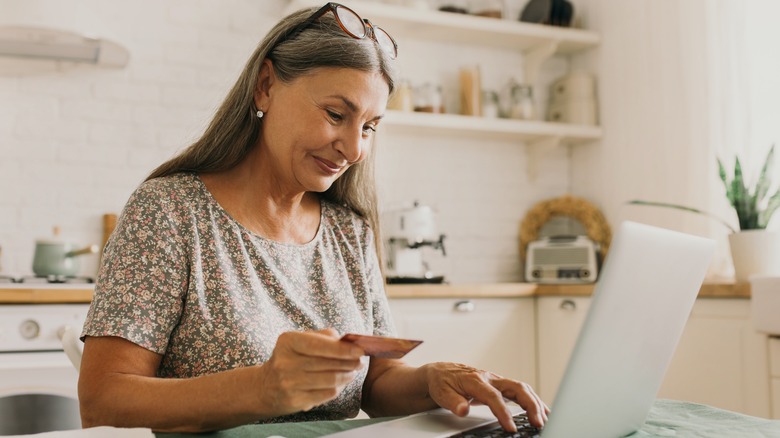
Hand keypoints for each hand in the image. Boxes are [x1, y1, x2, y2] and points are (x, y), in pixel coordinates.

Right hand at [258, 328, 364, 416]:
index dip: (342, 349)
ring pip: (330, 380)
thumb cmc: (289, 359)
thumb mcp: (299, 341)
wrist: (265, 387)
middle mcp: (285, 362)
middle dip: (349, 363)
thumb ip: (323, 336)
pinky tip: (340, 383)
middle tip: (360, 361)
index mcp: (288, 341)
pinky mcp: (295, 400)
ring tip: (352, 372)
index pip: (319, 345)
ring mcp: (289, 383)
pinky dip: (338, 388)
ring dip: (346, 376)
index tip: (360, 350)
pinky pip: (326, 394)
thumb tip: (348, 341)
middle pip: (328, 364)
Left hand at [421, 362, 548, 431]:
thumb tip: (462, 409)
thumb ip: (452, 402)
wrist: (440, 372)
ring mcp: (497, 381)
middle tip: (539, 423)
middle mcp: (490, 378)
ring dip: (536, 403)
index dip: (504, 413)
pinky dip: (533, 401)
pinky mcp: (500, 386)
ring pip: (522, 388)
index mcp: (476, 380)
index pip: (494, 397)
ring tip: (546, 420)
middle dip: (531, 405)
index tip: (511, 428)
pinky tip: (542, 411)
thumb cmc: (442, 382)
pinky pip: (521, 391)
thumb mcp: (441, 392)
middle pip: (517, 388)